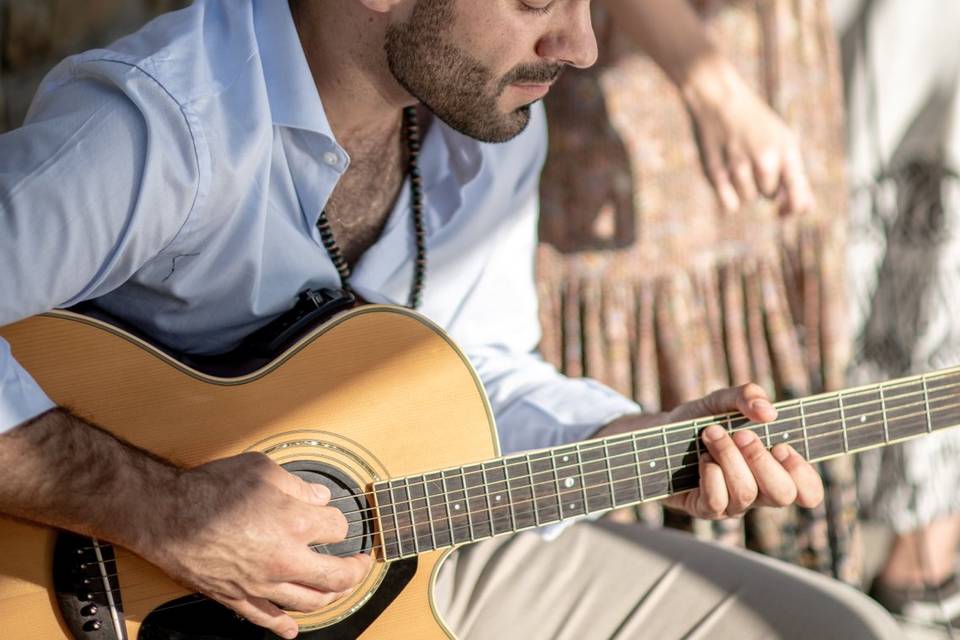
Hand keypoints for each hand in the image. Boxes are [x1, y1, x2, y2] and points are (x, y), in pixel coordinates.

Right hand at [140, 452, 370, 638]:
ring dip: (330, 597)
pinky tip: (293, 628)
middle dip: (355, 571)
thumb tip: (319, 496)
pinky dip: (285, 625)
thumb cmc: (209, 489)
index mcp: (295, 522)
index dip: (339, 520)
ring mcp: (262, 583)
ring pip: (309, 602)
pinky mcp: (238, 597)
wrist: (165, 515)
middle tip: (361, 564)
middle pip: (336, 576)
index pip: (337, 528)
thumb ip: (297, 485)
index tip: (334, 517)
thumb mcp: (261, 469)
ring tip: (337, 588)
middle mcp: (284, 558)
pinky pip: (267, 618)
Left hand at [598, 383, 822, 518]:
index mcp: (772, 469)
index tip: (781, 445)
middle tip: (741, 434)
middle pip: (783, 495)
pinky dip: (710, 474)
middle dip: (762, 459)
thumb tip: (768, 412)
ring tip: (711, 435)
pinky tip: (702, 458)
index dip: (803, 474)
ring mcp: (731, 504)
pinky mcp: (704, 509)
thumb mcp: (720, 400)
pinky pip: (717, 501)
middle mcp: (757, 491)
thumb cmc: (696, 421)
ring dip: (729, 457)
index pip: (807, 492)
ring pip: (746, 493)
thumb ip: (746, 396)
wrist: (655, 435)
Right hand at [681, 56, 814, 216]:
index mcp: (787, 149)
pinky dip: (729, 199)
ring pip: (748, 198)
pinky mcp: (717, 171)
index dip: (794, 209)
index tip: (785, 212)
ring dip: (744, 188)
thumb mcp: (783, 141)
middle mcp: (766, 158)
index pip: (797, 193)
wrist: (720, 98)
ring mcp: (740, 165)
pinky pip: (730, 204)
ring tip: (739, 163)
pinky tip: (727, 180)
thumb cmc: (756, 125)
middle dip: (763, 186)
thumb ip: (795, 175)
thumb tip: (805, 209)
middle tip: (754, 161)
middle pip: (769, 196)